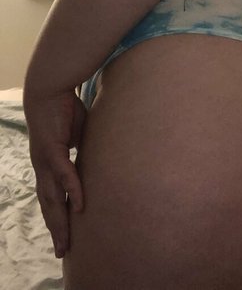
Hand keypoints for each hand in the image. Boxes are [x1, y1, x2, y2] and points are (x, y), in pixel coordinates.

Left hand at [23, 89, 86, 257]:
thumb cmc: (64, 109)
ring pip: (52, 197)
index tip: (65, 235)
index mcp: (49, 164)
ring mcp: (45, 160)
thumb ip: (84, 148)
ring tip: (67, 240)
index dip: (58, 217)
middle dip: (56, 229)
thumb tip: (99, 155)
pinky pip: (64, 173)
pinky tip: (79, 204)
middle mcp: (44, 167)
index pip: (53, 197)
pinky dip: (71, 189)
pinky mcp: (52, 149)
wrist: (49, 89)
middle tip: (63, 252)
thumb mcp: (79, 134)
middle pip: (49, 205)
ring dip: (59, 220)